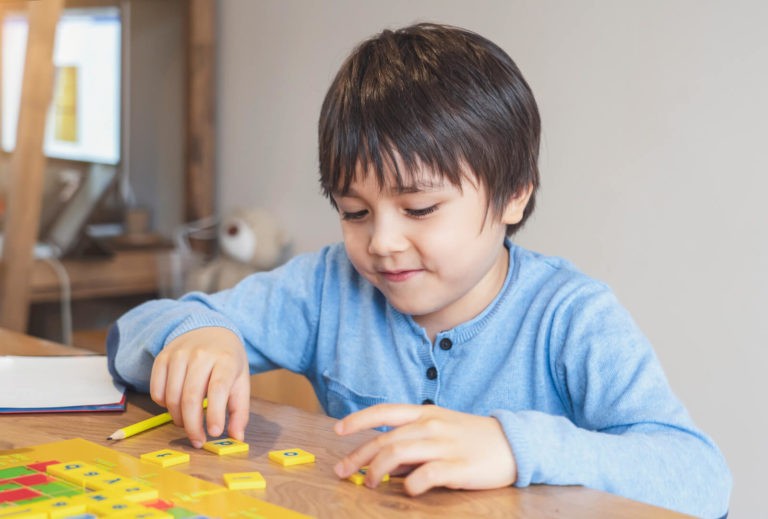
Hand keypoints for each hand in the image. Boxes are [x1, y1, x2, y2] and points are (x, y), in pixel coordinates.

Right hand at [150, 327, 249, 447]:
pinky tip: (175, 405)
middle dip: (192, 425)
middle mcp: (201, 354)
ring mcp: (179, 354)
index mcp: (226, 359)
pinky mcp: (162, 357)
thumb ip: (240, 410)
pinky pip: (156, 390)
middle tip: (197, 441)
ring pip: (172, 397)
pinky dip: (164, 406)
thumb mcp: (241, 381)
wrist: (209, 330)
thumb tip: (237, 437)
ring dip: (178, 418)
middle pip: (191, 397)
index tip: (213, 434)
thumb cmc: (227, 361)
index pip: (218, 389)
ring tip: (188, 422)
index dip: (214, 414)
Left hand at [333, 404, 515, 494]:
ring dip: (377, 471)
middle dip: (358, 456)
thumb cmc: (471, 437)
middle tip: (343, 471)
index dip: (358, 419)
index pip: (384, 411)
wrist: (513, 442)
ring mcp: (443, 445)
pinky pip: (425, 475)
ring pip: (397, 454)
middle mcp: (431, 425)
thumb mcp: (440, 430)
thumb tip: (384, 463)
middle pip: (384, 439)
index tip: (338, 429)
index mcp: (425, 412)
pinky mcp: (457, 466)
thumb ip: (412, 443)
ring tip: (369, 483)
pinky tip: (407, 489)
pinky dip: (410, 484)